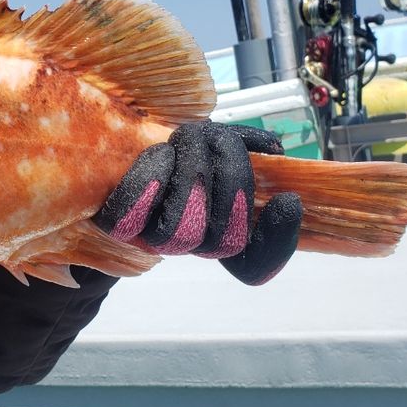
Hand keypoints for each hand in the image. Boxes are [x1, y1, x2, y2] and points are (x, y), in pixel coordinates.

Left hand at [93, 122, 302, 284]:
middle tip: (222, 142)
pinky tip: (162, 153)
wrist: (124, 150)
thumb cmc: (180, 150)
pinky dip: (152, 177)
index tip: (286, 200)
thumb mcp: (220, 145)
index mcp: (221, 231)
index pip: (254, 266)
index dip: (276, 242)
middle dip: (231, 181)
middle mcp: (190, 240)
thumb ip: (249, 148)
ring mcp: (153, 237)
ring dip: (192, 173)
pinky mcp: (119, 225)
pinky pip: (132, 216)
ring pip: (181, 232)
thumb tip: (272, 150)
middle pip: (223, 241)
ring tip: (189, 140)